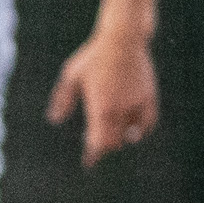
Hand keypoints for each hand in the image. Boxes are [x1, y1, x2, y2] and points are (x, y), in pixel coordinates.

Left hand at [48, 29, 157, 167]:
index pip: (98, 141)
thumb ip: (63, 99)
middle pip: (114, 141)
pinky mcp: (148, 97)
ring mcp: (136, 104)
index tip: (89, 163)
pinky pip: (147, 122)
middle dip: (104, 146)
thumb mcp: (71, 76)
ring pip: (130, 134)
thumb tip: (54, 119)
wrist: (122, 39)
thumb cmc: (93, 56)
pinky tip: (134, 132)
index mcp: (100, 107)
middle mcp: (120, 110)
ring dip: (120, 138)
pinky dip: (140, 130)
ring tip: (112, 138)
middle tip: (95, 146)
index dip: (93, 154)